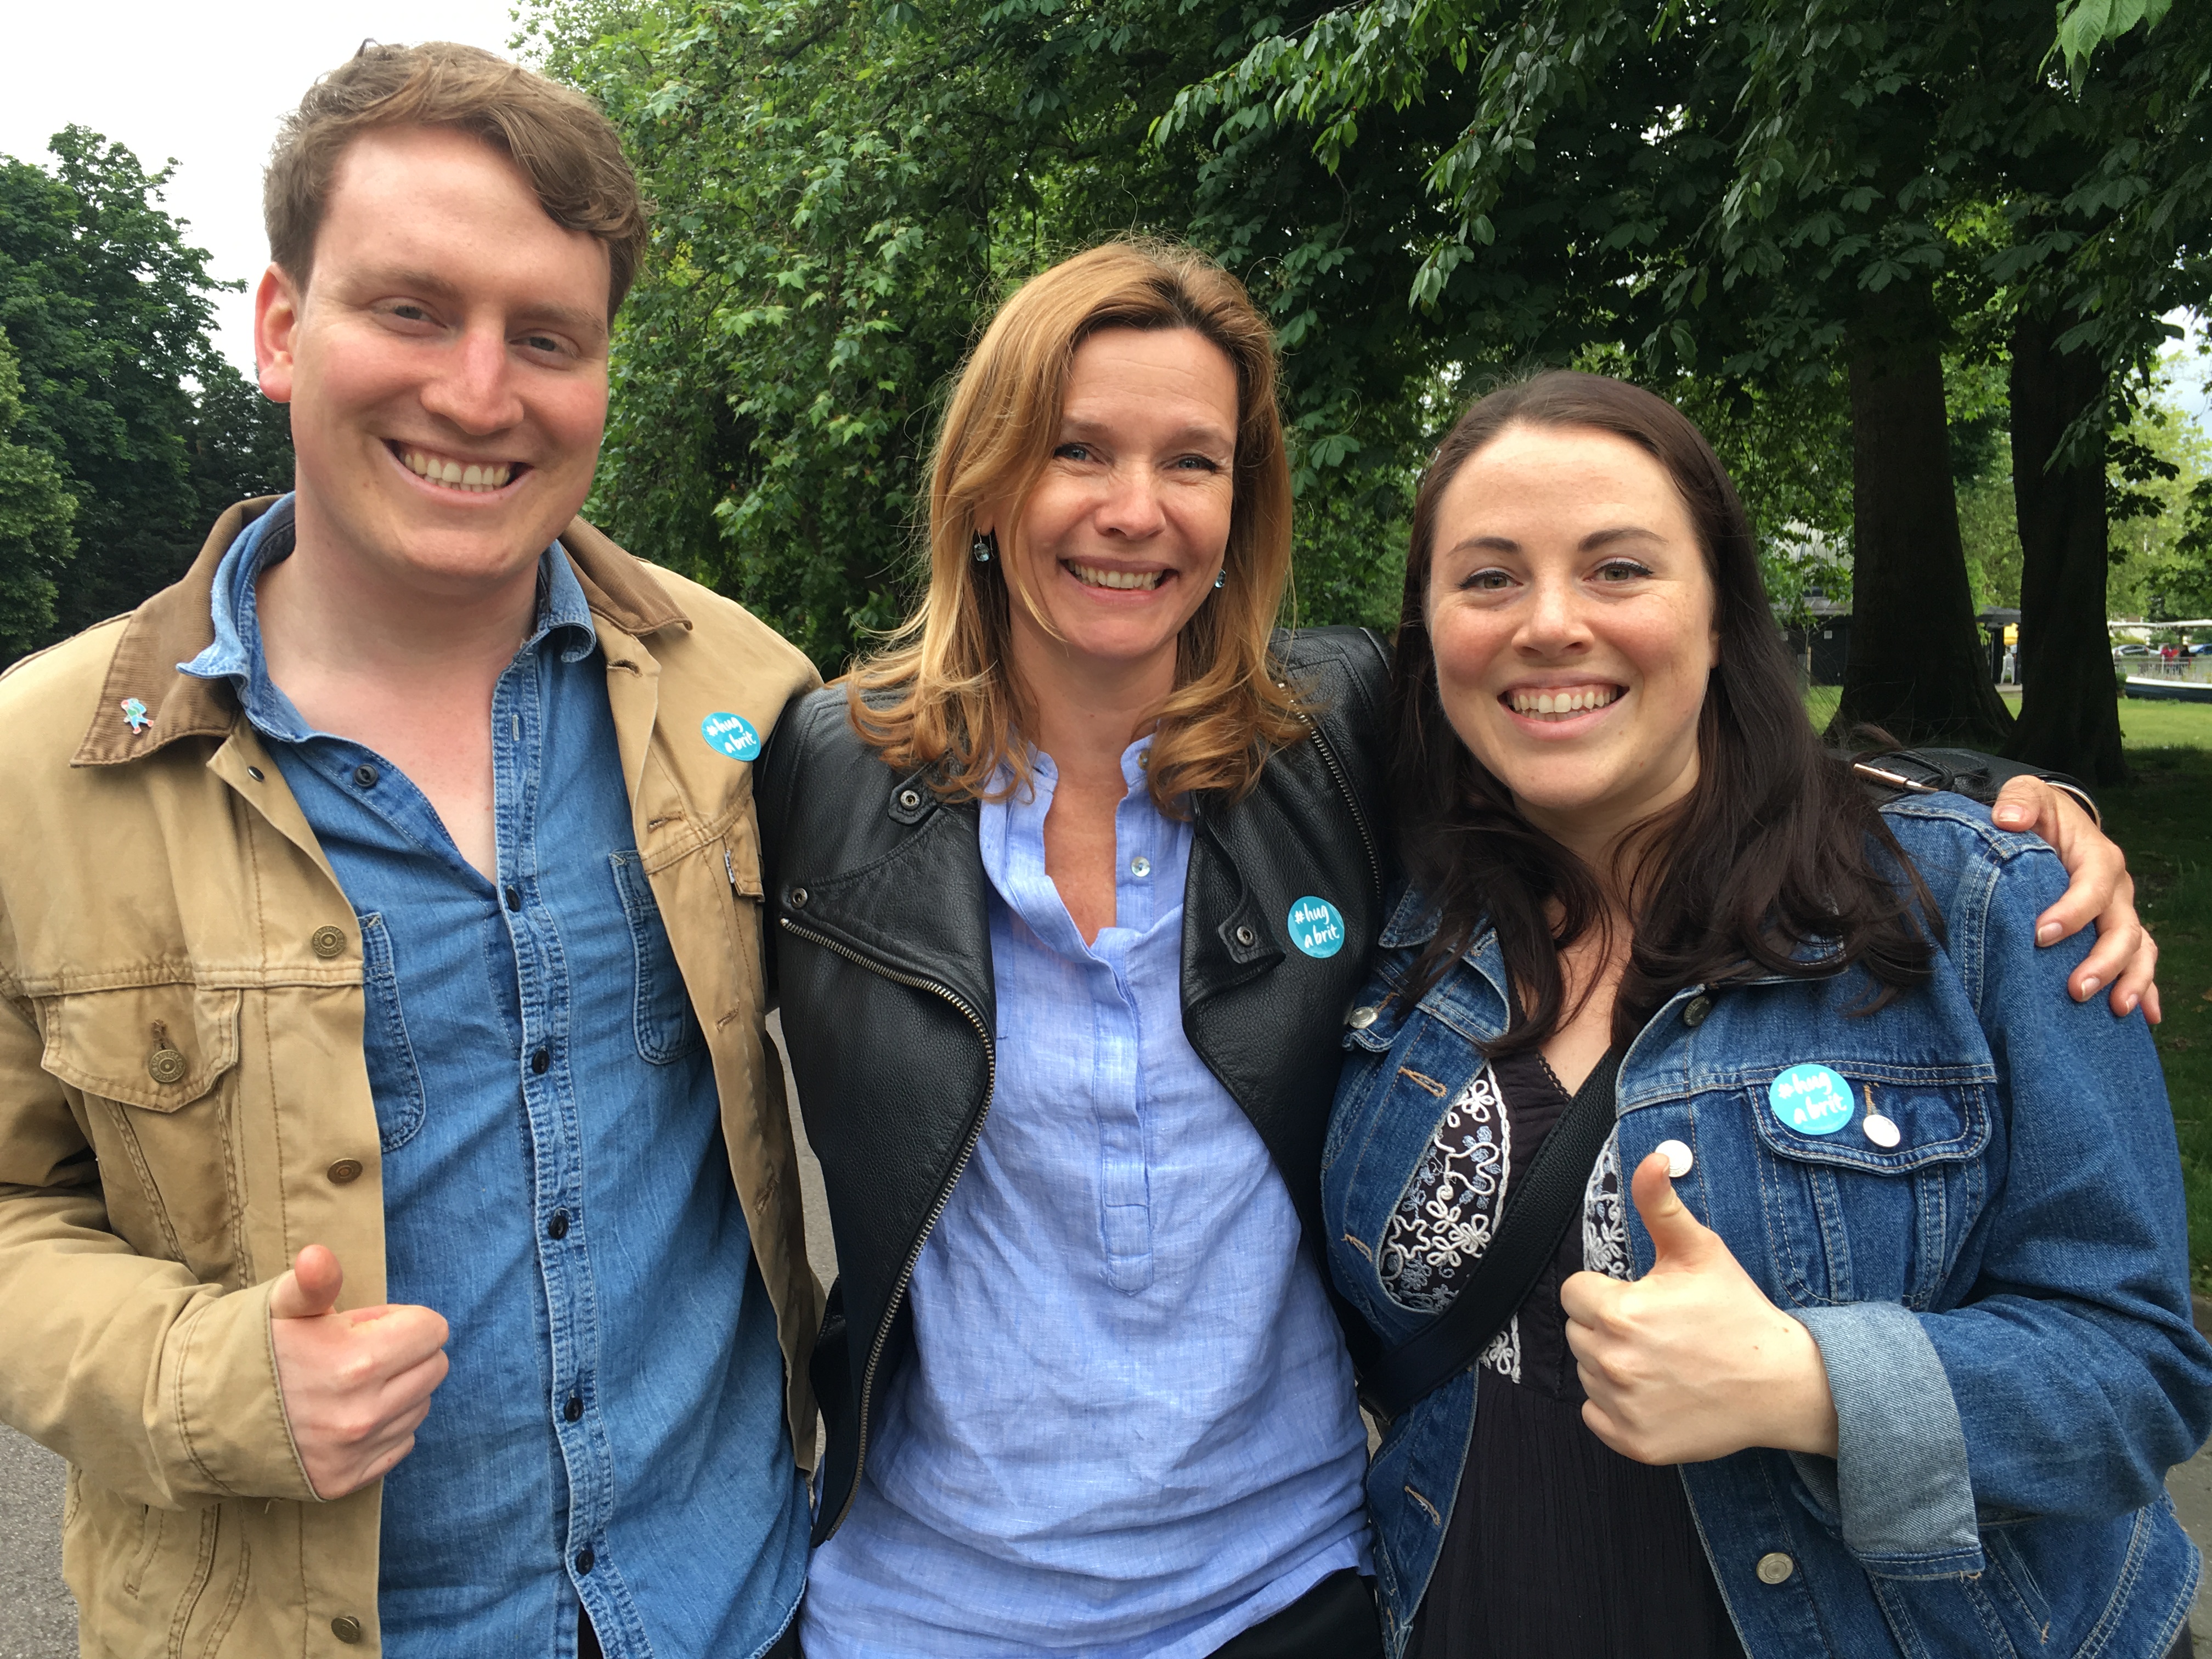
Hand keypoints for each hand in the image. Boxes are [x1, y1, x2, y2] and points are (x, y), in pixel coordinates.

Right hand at [268, 1244, 449, 1498]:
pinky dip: (386, 1427)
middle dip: (406, 1353)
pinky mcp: (345, 1481)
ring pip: (420, 1406)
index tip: (364, 1327)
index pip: (433, 1330)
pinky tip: (346, 1416)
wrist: (199, 1416)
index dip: (401, 1320)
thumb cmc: (250, 1350)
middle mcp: (362, 1415)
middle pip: (434, 1368)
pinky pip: (401, 1443)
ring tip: (349, 1384)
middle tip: (358, 1353)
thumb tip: (317, 1256)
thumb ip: (314, 1282)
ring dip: (398, 1390)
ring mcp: (354, 1453)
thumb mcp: (281, 1306)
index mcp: (356, 1363)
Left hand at [1561, 1152, 1836, 1464]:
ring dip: (1613, 1363)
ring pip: (1588, 1372)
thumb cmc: (1737, 1312)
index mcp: (1619, 1313)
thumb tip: (1652, 1157)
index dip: (1605, 1291)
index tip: (1642, 1297)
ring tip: (1663, 1358)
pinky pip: (1596, 1414)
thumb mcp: (1699, 1250)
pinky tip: (1657, 1392)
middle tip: (1658, 1328)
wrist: (1781, 1384)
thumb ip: (1660, 1203)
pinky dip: (1617, 1405)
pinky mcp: (1634, 1443)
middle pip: (1578, 1332)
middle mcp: (1614, 1363)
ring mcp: (1623, 1408)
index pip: (1574, 1293)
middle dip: (1608, 1325)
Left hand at [1991, 776, 2158, 1021]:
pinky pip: (2140, 963)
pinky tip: (2144, 1019)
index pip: (2092, 887)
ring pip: (2139, 950)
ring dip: (2131, 981)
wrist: (2054, 824)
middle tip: (2076, 989)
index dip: (2072, 913)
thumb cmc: (2037, 814)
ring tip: (2116, 1009)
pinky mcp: (2114, 932)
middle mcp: (2116, 890)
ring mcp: (2120, 914)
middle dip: (2103, 962)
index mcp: (2097, 858)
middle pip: (2122, 929)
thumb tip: (2008, 818)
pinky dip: (2146, 989)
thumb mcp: (2026, 796)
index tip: (2040, 935)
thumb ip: (2019, 801)